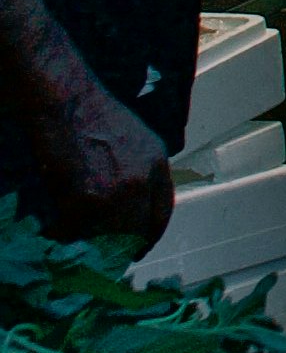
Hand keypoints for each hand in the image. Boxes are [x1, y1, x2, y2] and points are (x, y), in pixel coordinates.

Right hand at [30, 83, 176, 252]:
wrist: (67, 101)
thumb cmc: (92, 113)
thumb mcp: (134, 140)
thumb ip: (138, 173)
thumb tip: (129, 207)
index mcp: (157, 164)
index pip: (162, 212)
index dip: (150, 234)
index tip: (139, 246)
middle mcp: (142, 182)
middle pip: (137, 230)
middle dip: (121, 244)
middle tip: (104, 251)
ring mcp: (116, 194)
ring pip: (106, 235)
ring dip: (90, 239)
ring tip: (76, 235)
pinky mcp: (87, 202)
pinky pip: (76, 230)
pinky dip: (63, 232)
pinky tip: (56, 226)